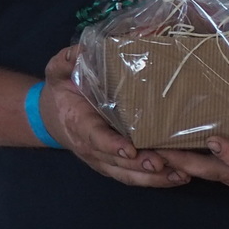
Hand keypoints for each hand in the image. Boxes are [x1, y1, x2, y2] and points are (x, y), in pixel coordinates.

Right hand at [41, 45, 186, 187]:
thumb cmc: (62, 90)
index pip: (95, 137)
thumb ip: (68, 59)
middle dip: (140, 164)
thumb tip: (84, 47)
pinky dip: (154, 181)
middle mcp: (90, 146)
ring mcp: (101, 159)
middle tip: (163, 163)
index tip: (129, 150)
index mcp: (78, 122)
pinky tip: (177, 177)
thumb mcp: (58, 70)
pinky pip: (132, 177)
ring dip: (153, 178)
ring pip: (126, 174)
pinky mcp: (111, 164)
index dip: (111, 145)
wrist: (50, 115)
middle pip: (116, 162)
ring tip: (179, 175)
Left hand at [161, 136, 228, 211]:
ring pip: (197, 168)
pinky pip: (197, 164)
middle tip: (155, 151)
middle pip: (208, 169)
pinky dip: (176, 158)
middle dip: (181, 161)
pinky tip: (155, 144)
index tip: (215, 139)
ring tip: (141, 146)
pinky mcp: (226, 168)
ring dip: (170, 160)